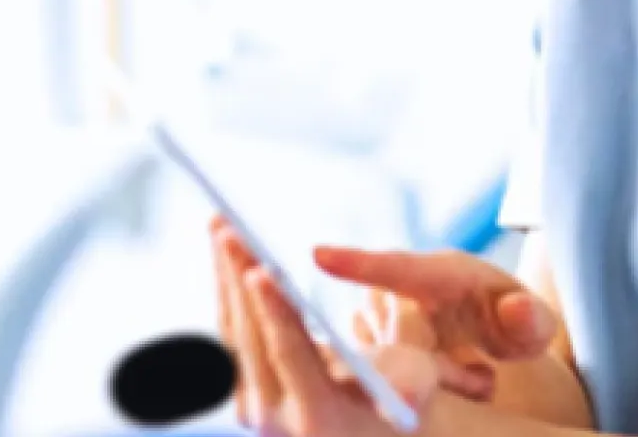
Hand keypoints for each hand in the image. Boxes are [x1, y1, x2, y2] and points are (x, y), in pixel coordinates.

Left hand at [214, 220, 439, 433]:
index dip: (275, 311)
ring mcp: (252, 407)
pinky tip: (225, 253)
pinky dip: (225, 289)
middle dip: (237, 277)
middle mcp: (274, 419)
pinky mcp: (241, 391)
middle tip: (228, 226)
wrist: (366, 433)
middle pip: (248, 338)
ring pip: (228, 332)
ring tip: (219, 222)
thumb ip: (412, 380)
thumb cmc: (403, 400)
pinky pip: (226, 335)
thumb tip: (411, 395)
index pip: (289, 354)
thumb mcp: (418, 383)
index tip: (260, 270)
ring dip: (224, 275)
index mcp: (318, 416)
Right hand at [316, 246, 556, 379]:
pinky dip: (409, 391)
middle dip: (438, 370)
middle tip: (482, 381)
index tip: (318, 255)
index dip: (357, 263)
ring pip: (385, 365)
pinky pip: (376, 377)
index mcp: (441, 271)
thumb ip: (532, 320)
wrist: (494, 332)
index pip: (395, 267)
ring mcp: (378, 317)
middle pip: (397, 340)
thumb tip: (517, 309)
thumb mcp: (534, 325)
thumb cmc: (514, 323)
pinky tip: (450, 386)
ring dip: (426, 382)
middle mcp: (400, 289)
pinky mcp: (367, 344)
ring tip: (475, 379)